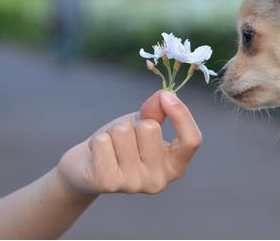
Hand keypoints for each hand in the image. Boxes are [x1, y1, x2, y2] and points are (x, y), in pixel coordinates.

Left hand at [56, 90, 201, 196]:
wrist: (87, 169)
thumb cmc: (121, 144)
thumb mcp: (142, 125)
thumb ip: (156, 111)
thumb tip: (165, 94)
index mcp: (174, 166)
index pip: (191, 140)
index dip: (182, 115)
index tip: (167, 97)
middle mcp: (158, 180)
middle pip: (150, 128)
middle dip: (134, 124)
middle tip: (125, 140)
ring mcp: (134, 184)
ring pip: (123, 132)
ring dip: (113, 132)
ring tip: (111, 147)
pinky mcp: (108, 183)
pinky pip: (103, 142)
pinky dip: (98, 141)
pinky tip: (98, 154)